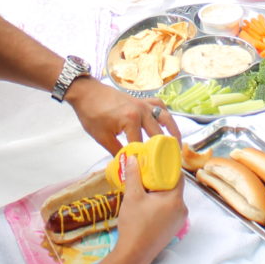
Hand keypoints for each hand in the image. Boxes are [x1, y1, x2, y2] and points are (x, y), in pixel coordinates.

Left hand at [66, 76, 181, 153]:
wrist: (87, 92)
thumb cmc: (91, 113)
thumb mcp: (102, 137)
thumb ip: (117, 151)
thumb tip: (127, 164)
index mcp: (131, 120)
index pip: (141, 145)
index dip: (144, 159)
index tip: (148, 171)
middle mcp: (141, 111)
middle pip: (157, 134)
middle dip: (163, 149)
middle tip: (169, 162)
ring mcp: (143, 103)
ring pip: (164, 117)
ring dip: (173, 131)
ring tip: (177, 144)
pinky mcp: (141, 99)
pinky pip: (159, 106)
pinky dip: (164, 114)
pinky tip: (166, 123)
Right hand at [114, 156, 186, 262]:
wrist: (134, 254)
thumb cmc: (135, 224)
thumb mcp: (132, 196)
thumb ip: (134, 175)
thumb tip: (133, 158)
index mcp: (175, 199)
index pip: (178, 176)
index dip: (168, 167)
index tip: (157, 163)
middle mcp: (182, 209)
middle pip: (175, 188)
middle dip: (162, 181)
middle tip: (147, 176)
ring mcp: (179, 221)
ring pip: (172, 200)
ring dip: (161, 194)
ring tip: (145, 191)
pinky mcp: (174, 230)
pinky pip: (170, 211)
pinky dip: (162, 206)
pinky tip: (148, 207)